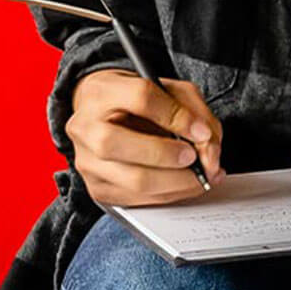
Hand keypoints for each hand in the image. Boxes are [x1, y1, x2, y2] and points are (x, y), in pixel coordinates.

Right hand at [66, 68, 224, 205]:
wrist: (103, 117)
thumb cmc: (135, 103)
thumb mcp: (168, 90)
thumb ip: (192, 110)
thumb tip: (205, 143)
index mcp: (102, 93)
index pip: (140, 98)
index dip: (177, 116)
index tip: (200, 130)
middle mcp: (85, 127)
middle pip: (117, 143)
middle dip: (167, 155)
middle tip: (194, 157)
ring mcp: (88, 161)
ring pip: (133, 179)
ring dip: (177, 182)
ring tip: (199, 175)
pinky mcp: (98, 188)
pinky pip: (138, 199)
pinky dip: (169, 195)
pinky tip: (183, 184)